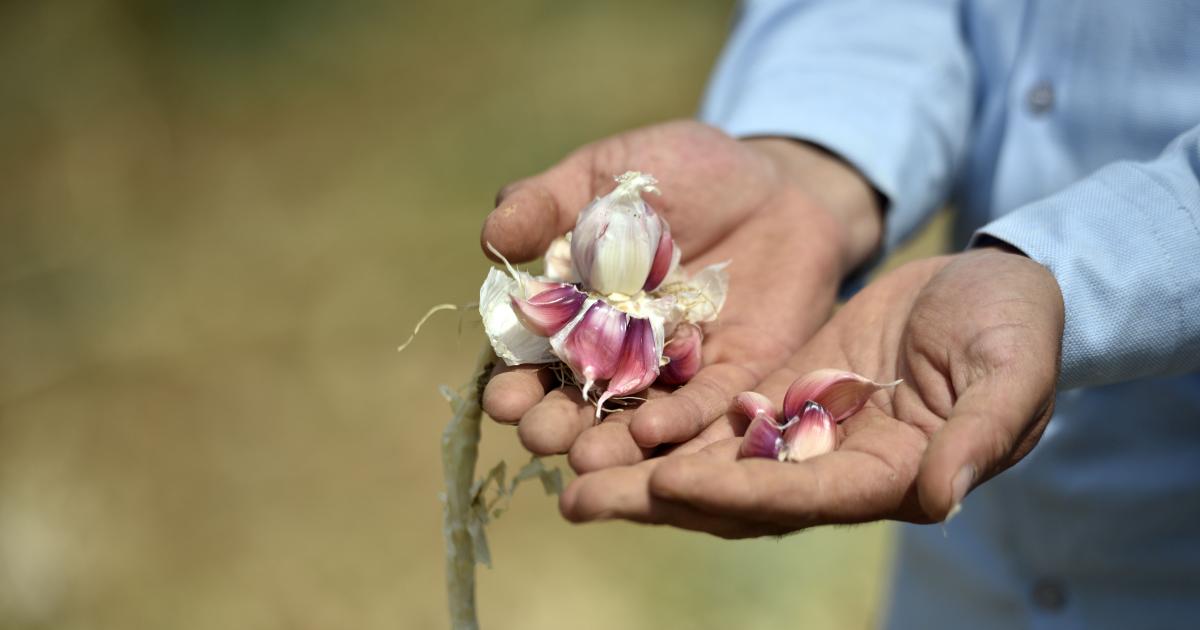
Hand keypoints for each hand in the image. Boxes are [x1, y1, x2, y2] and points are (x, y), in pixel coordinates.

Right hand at [480, 120, 881, 465]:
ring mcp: (677, 369)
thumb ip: (547, 203)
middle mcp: (618, 354)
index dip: (515, 380)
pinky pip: (706, 402)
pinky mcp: (734, 372)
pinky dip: (680, 418)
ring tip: (588, 460)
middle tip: (540, 437)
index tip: (501, 400)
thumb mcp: (605, 174)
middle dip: (557, 423)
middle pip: (580, 400)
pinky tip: (653, 432)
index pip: (534, 357)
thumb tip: (491, 237)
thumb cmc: (679, 171)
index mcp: (574, 312)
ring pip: (637, 416)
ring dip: (612, 442)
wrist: (774, 178)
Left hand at [558, 248, 1064, 536]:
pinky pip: (711, 413)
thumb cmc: (1017, 327)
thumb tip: (942, 498)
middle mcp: (831, 466)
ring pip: (707, 459)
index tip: (671, 483)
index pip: (802, 496)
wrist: (994, 288)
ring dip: (637, 467)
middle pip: (733, 494)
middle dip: (655, 498)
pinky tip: (599, 413)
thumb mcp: (1013, 370)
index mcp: (887, 474)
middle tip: (575, 498)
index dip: (738, 493)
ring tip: (563, 464)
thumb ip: (983, 433)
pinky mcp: (779, 390)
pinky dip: (659, 420)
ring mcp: (800, 432)